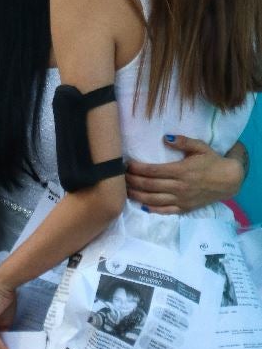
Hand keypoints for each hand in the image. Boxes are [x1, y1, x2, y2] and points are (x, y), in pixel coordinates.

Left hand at [126, 135, 244, 214]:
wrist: (229, 180)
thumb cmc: (212, 161)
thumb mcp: (200, 147)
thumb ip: (183, 141)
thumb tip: (165, 137)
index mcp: (181, 171)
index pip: (152, 171)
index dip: (136, 168)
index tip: (126, 164)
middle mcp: (179, 187)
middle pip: (148, 185)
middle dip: (131, 180)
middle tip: (119, 176)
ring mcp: (181, 199)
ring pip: (152, 200)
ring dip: (136, 195)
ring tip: (124, 189)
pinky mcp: (184, 208)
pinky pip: (164, 211)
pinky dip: (150, 208)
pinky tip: (140, 204)